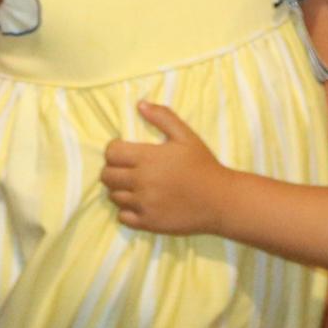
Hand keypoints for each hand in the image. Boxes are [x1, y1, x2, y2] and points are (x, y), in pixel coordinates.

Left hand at [102, 101, 235, 235]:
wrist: (220, 200)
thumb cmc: (203, 165)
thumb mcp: (186, 136)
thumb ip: (162, 117)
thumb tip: (140, 104)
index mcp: (147, 158)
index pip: (111, 153)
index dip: (114, 150)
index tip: (125, 152)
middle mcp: (141, 182)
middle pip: (107, 176)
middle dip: (113, 170)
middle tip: (128, 169)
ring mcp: (143, 204)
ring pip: (114, 196)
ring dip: (120, 190)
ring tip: (135, 186)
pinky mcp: (148, 223)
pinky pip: (123, 217)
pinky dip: (127, 211)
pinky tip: (140, 203)